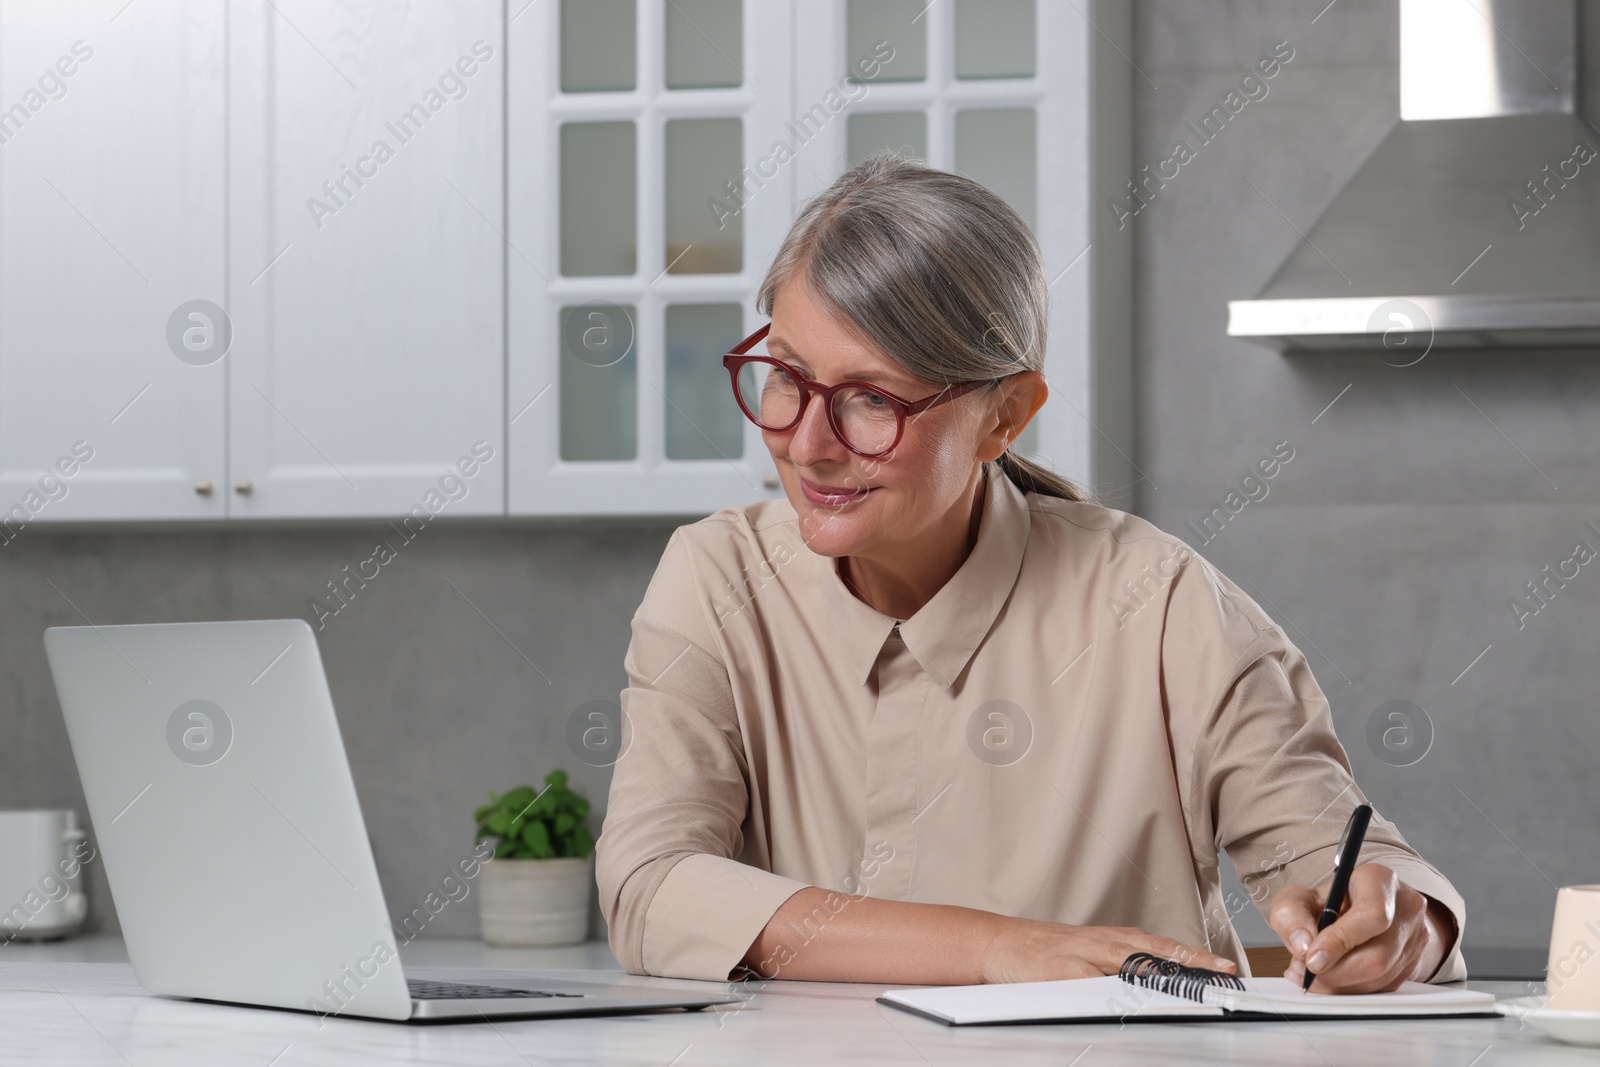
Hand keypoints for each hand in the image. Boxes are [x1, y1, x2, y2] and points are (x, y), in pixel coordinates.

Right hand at [979, 916, 1236, 984]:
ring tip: (1193, 984)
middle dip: (1191, 962)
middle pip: (1156, 951)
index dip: (1195, 957)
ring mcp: (1084, 955)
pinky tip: (1133, 998)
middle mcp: (1105, 943)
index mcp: (1115, 939)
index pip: (1164, 947)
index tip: (1225, 968)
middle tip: (1222, 973)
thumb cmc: (1047, 951)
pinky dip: (1115, 989)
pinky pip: (1093, 982)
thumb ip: (1121, 967)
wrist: (1000, 942)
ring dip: (1164, 973)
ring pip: (1131, 961)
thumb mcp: (1089, 953)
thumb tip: (1159, 984)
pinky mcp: (1062, 970)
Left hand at [1268, 862, 1448, 992]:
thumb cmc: (1328, 902)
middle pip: (1378, 955)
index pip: (1372, 915)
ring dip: (1340, 984)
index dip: (1341, 941)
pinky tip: (1329, 980)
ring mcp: (1414, 939)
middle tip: (1304, 971)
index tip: (1312, 959)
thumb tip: (1302, 945)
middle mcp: (1406, 909)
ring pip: (1380, 977)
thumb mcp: (1299, 897)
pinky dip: (1350, 990)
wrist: (1355, 912)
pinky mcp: (1412, 965)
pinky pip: (1381, 988)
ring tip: (1312, 974)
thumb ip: (1290, 914)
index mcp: (1380, 881)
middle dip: (1335, 972)